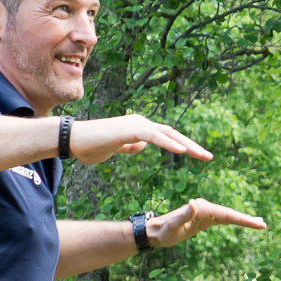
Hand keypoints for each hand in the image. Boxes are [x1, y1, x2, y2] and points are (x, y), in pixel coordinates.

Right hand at [67, 113, 211, 166]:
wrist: (71, 139)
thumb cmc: (90, 146)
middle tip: (209, 157)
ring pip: (167, 133)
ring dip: (187, 144)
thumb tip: (142, 145)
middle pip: (173, 134)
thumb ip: (130, 146)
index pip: (167, 137)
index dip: (184, 146)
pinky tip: (182, 151)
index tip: (199, 156)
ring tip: (203, 155)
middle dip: (192, 145)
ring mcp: (135, 124)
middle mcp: (140, 123)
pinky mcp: (128, 129)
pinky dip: (169, 143)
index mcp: (139, 128)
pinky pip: (153, 135)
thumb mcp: (116, 149)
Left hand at [148, 197, 266, 247]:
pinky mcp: (204, 219)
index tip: (257, 224)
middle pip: (230, 214)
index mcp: (201, 208)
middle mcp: (205, 208)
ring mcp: (205, 212)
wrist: (155, 232)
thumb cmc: (164, 231)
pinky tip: (243, 222)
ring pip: (229, 216)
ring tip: (260, 223)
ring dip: (244, 219)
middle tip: (263, 225)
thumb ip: (184, 215)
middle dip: (247, 219)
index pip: (226, 214)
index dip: (243, 219)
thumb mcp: (173, 226)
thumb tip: (193, 203)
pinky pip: (223, 220)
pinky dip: (234, 221)